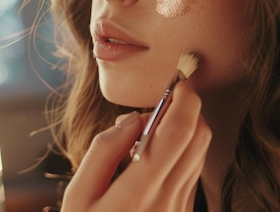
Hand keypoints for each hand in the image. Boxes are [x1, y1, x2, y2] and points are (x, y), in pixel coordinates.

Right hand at [61, 81, 211, 211]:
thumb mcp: (79, 194)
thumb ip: (104, 150)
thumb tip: (132, 119)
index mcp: (141, 189)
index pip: (178, 132)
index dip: (184, 99)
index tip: (178, 80)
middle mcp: (170, 198)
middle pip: (198, 137)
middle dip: (189, 108)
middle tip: (164, 97)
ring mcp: (181, 208)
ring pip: (199, 152)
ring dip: (186, 128)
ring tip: (152, 126)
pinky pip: (192, 171)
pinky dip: (182, 149)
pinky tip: (153, 153)